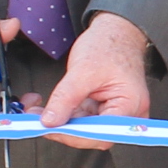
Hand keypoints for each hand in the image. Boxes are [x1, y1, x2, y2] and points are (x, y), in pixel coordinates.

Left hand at [38, 13, 153, 147]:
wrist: (115, 32)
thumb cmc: (109, 45)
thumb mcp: (83, 70)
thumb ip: (65, 98)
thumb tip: (50, 121)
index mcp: (130, 104)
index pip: (101, 134)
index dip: (74, 135)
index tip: (50, 128)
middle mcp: (127, 114)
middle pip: (93, 135)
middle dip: (63, 128)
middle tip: (37, 120)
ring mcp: (115, 113)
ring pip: (84, 128)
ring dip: (61, 121)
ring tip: (38, 111)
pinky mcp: (104, 110)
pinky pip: (83, 119)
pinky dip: (65, 114)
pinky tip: (51, 108)